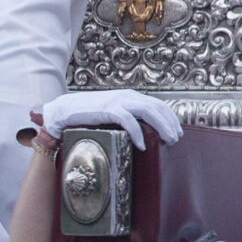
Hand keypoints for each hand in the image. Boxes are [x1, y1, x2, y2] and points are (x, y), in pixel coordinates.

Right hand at [36, 89, 181, 150]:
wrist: (65, 110)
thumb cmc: (88, 115)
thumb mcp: (112, 113)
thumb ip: (126, 117)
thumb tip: (142, 130)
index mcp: (129, 96)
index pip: (157, 104)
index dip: (169, 117)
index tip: (176, 131)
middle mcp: (126, 96)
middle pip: (156, 107)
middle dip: (170, 123)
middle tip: (176, 138)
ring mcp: (117, 102)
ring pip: (148, 111)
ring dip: (161, 126)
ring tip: (167, 140)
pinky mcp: (108, 109)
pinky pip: (128, 121)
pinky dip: (138, 133)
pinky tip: (142, 145)